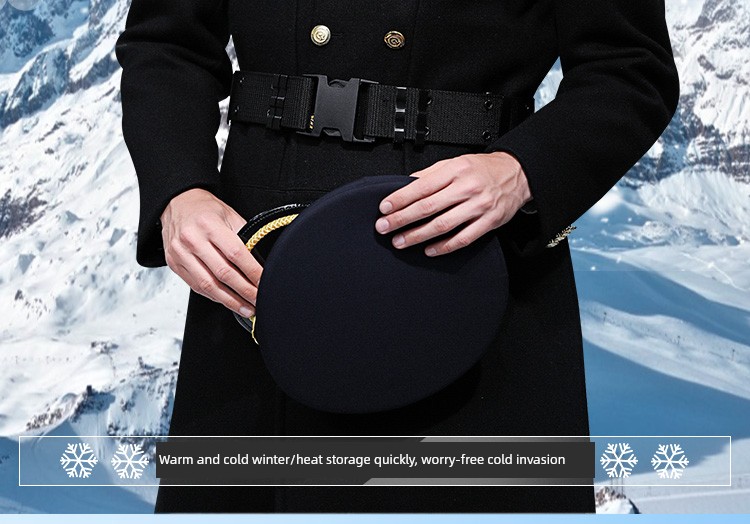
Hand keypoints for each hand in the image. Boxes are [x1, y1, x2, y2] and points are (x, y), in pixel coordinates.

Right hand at [160, 188, 260, 317]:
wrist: (177, 203)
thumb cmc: (205, 210)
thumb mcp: (229, 215)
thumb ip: (244, 237)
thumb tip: (260, 263)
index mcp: (209, 225)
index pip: (236, 254)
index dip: (252, 272)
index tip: (264, 283)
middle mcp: (192, 239)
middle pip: (223, 273)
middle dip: (244, 291)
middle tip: (258, 300)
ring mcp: (180, 253)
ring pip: (208, 285)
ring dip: (230, 300)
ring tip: (246, 308)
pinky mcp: (174, 264)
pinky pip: (196, 286)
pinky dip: (214, 296)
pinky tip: (227, 301)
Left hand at [375, 151, 531, 255]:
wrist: (517, 173)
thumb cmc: (483, 169)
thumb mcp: (455, 162)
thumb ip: (431, 174)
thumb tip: (406, 184)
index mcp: (455, 170)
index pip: (421, 187)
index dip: (400, 199)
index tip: (384, 208)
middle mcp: (466, 188)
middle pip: (428, 207)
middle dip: (402, 219)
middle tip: (385, 227)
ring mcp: (478, 206)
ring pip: (443, 225)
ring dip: (418, 235)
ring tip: (401, 241)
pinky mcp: (488, 222)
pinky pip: (463, 238)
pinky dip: (444, 247)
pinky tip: (429, 250)